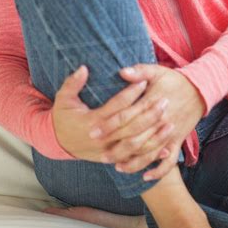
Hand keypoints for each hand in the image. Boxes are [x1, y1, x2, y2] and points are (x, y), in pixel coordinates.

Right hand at [51, 65, 174, 163]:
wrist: (58, 143)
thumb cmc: (63, 117)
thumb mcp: (63, 98)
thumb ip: (72, 83)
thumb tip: (83, 68)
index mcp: (91, 121)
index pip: (116, 107)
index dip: (131, 94)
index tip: (144, 82)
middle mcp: (102, 139)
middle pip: (130, 127)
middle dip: (148, 114)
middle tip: (164, 101)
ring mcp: (108, 152)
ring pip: (135, 146)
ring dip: (154, 136)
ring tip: (169, 122)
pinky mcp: (113, 160)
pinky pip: (135, 160)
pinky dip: (150, 156)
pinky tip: (166, 148)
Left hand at [101, 63, 205, 180]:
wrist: (200, 90)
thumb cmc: (174, 80)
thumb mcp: (157, 71)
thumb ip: (139, 71)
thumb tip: (121, 72)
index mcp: (152, 103)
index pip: (126, 117)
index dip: (109, 125)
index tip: (93, 132)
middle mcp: (160, 121)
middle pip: (135, 139)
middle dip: (116, 148)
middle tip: (100, 155)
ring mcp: (170, 134)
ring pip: (149, 153)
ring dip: (132, 162)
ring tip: (116, 166)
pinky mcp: (178, 141)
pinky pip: (169, 161)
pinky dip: (158, 171)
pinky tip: (145, 176)